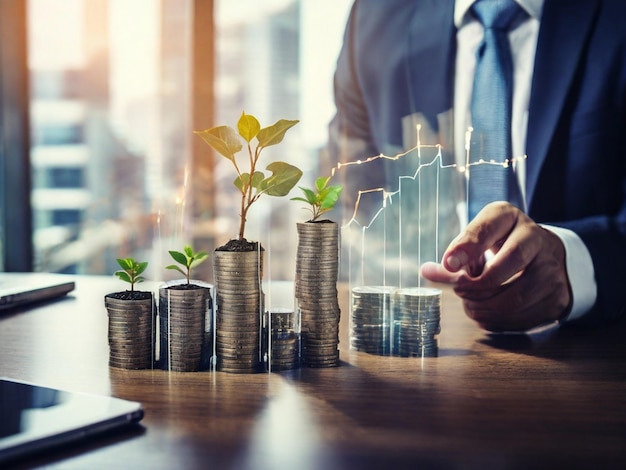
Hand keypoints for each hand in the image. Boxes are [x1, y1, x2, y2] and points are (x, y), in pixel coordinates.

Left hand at [420, 202, 571, 331]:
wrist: (545, 253)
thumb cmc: (503, 242)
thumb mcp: (481, 236)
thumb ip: (457, 252)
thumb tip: (426, 272)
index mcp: (512, 219)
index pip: (488, 231)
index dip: (467, 248)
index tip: (448, 264)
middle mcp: (539, 241)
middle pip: (503, 270)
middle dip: (474, 287)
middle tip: (459, 290)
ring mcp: (553, 272)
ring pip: (513, 301)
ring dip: (482, 308)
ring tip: (470, 303)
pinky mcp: (557, 300)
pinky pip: (521, 320)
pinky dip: (496, 321)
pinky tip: (486, 312)